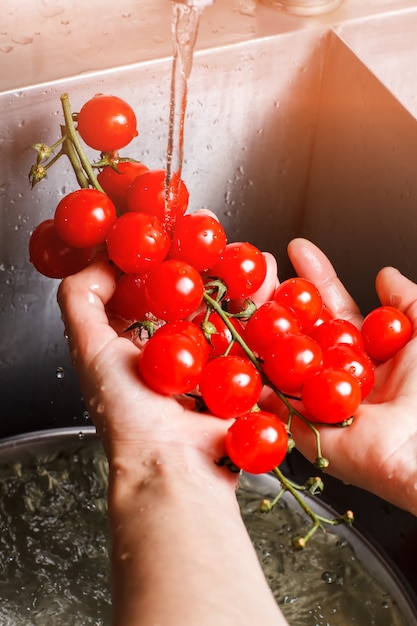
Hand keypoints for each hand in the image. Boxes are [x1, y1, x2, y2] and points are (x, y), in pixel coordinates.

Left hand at [57, 253, 285, 625]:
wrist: (177, 467)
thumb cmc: (129, 415)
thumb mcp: (90, 351)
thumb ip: (82, 301)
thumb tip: (98, 258)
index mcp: (136, 345)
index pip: (146, 288)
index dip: (155, 255)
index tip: (166, 226)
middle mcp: (172, 353)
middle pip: (188, 295)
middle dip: (200, 259)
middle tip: (208, 229)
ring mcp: (209, 364)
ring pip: (223, 310)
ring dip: (236, 278)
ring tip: (245, 251)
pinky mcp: (240, 377)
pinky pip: (252, 337)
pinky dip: (263, 311)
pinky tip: (271, 285)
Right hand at [267, 238, 416, 515]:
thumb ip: (406, 301)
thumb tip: (385, 276)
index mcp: (363, 353)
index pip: (332, 308)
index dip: (315, 278)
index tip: (297, 250)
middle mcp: (336, 374)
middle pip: (299, 329)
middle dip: (278, 297)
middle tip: (259, 270)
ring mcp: (316, 401)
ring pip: (280, 360)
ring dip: (259, 329)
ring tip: (243, 298)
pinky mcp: (302, 429)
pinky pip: (272, 403)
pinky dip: (253, 379)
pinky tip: (235, 344)